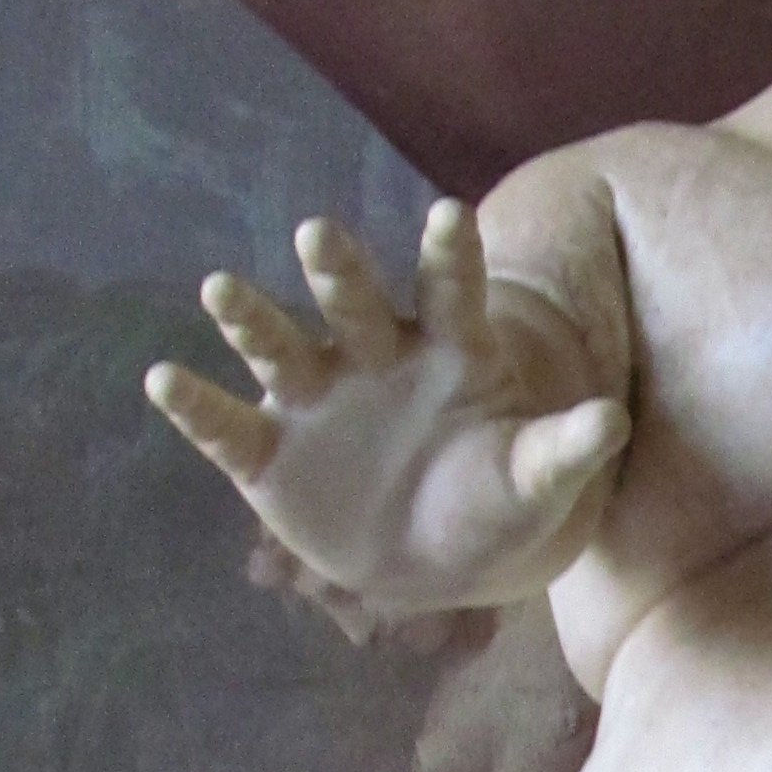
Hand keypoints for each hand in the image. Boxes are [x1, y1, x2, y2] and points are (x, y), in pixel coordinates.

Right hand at [146, 206, 628, 621]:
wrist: (437, 559)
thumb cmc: (493, 502)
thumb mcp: (534, 482)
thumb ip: (561, 449)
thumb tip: (609, 423)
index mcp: (447, 351)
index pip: (453, 292)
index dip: (450, 255)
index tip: (449, 212)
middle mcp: (373, 356)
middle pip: (354, 301)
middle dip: (336, 270)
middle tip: (318, 234)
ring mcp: (315, 400)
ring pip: (279, 346)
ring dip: (249, 318)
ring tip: (218, 288)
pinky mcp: (267, 453)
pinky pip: (226, 426)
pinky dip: (195, 405)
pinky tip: (162, 379)